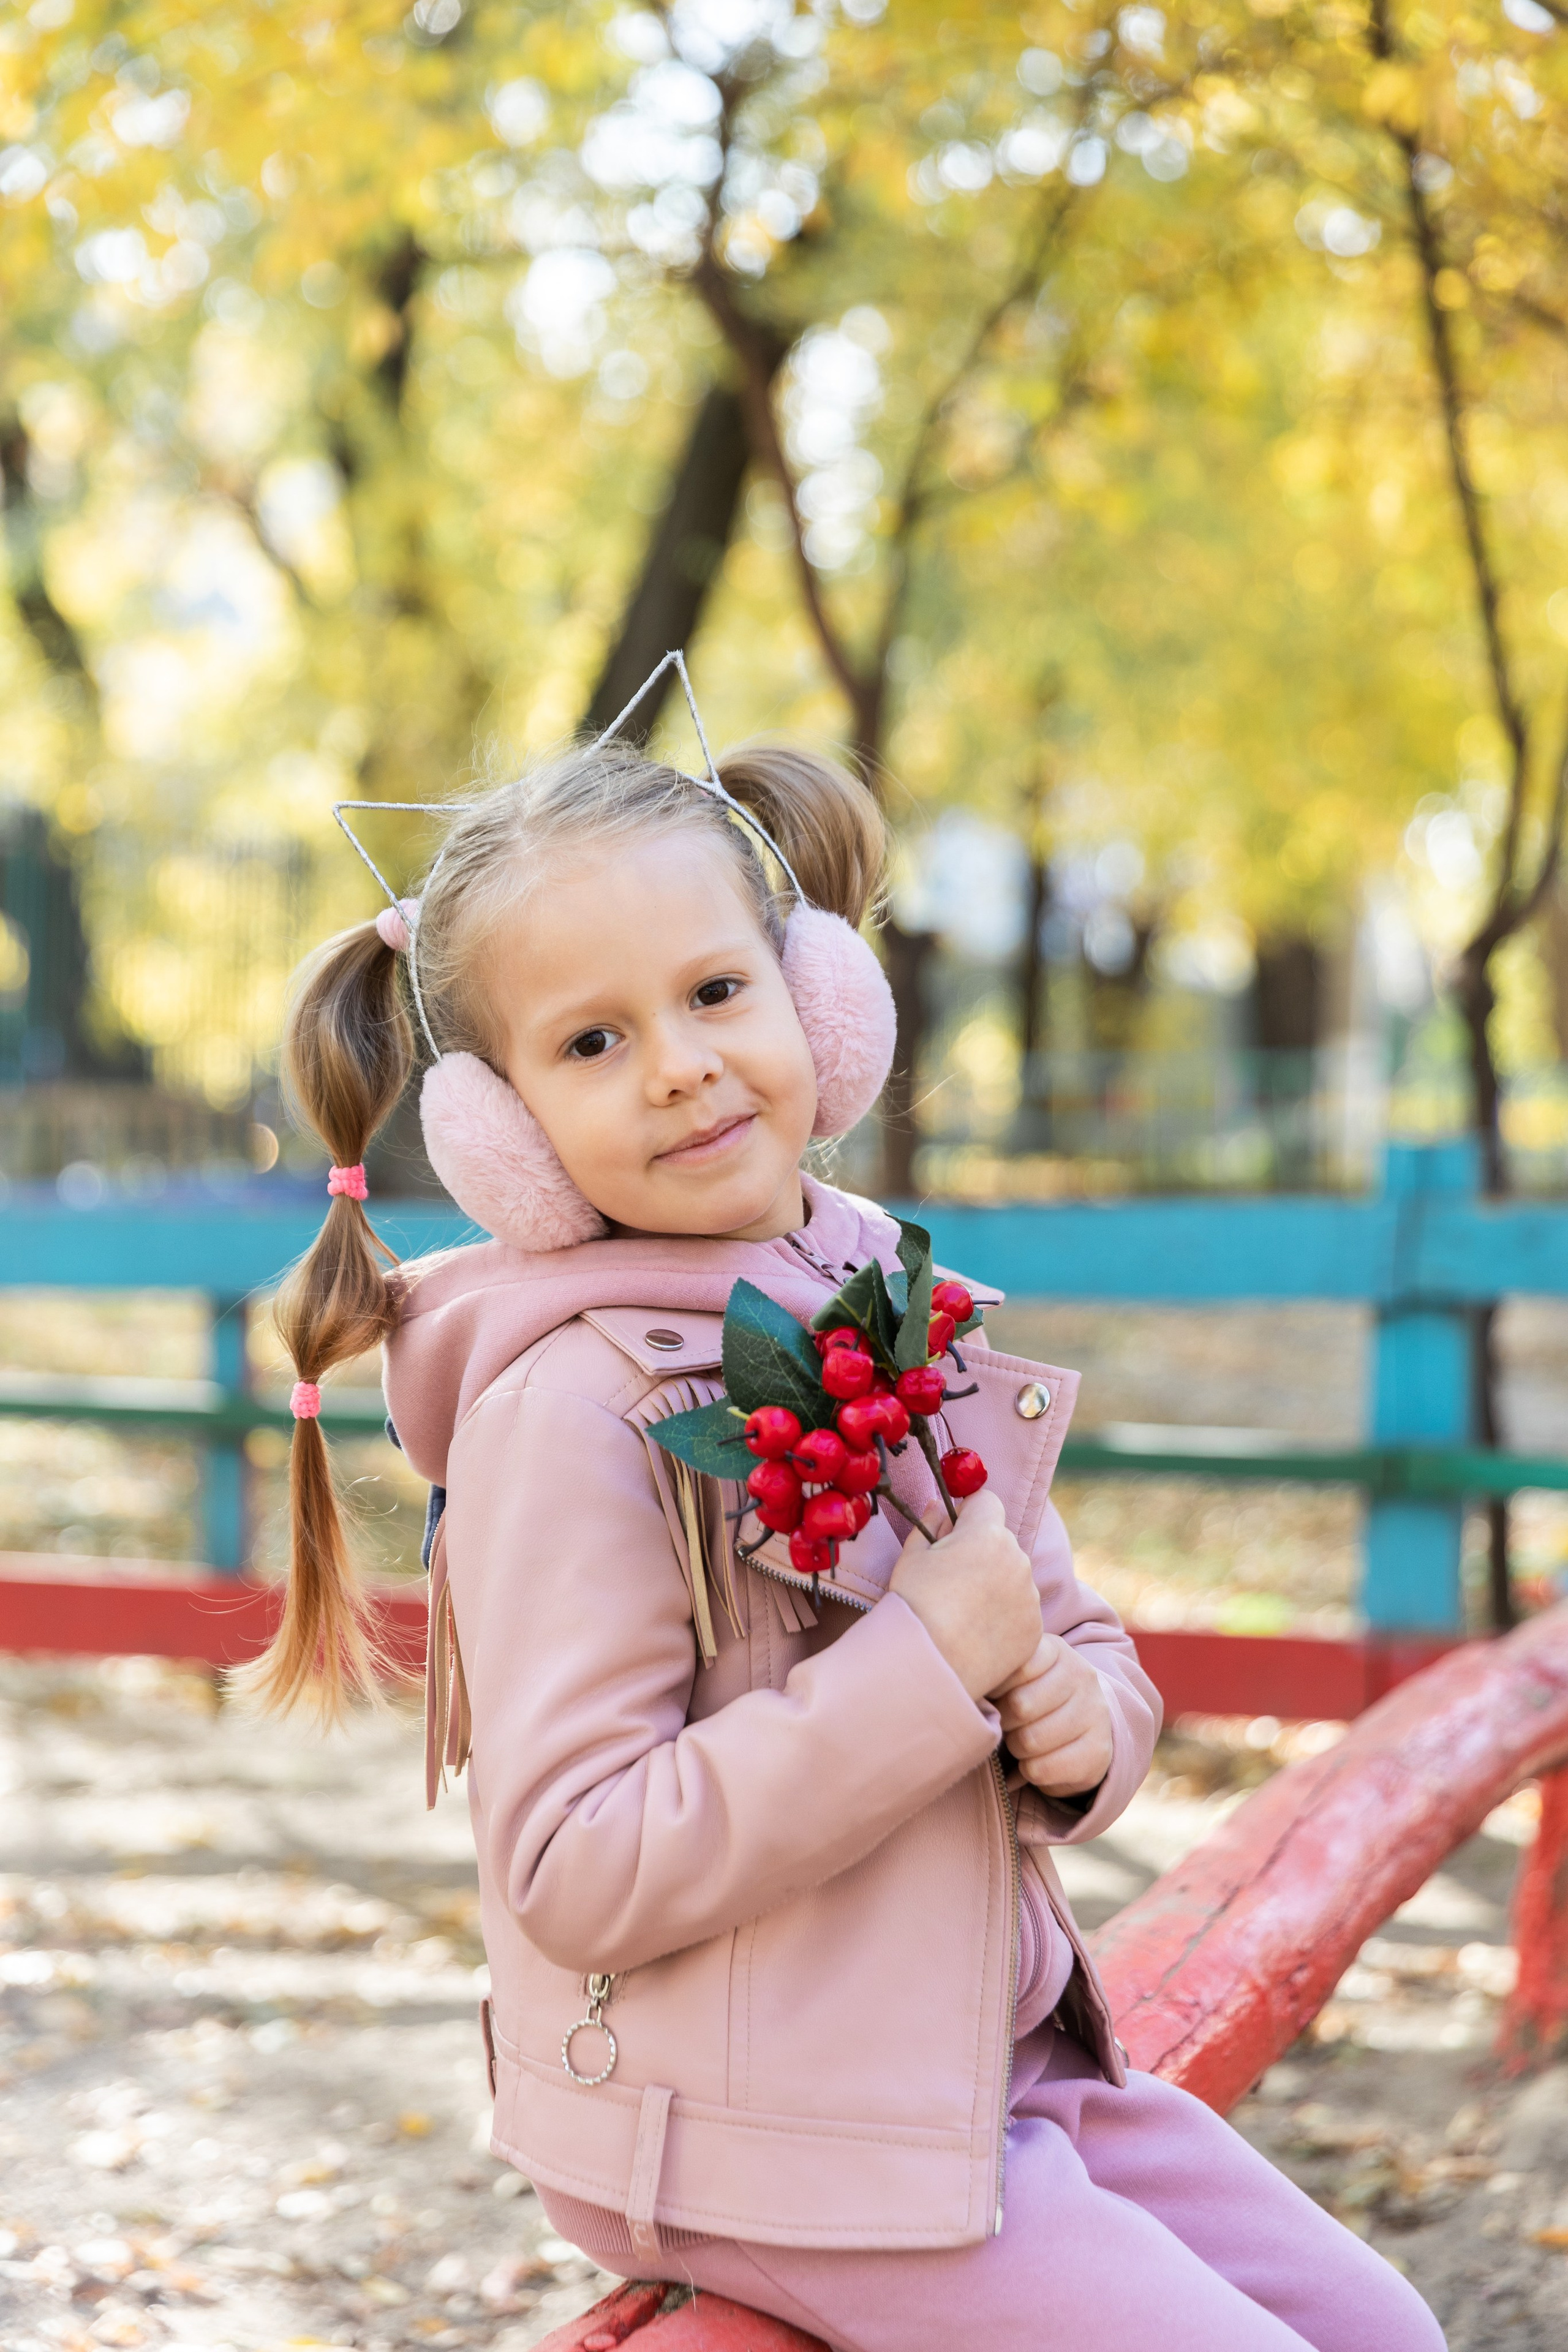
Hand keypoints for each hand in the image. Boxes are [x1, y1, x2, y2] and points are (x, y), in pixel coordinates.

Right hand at [888, 1491, 1041, 1703]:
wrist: (931, 1666)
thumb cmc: (915, 1605)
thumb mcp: (912, 1557)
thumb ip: (929, 1524)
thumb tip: (939, 1505)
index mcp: (986, 1534)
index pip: (986, 1501)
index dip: (968, 1513)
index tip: (953, 1532)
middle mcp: (1017, 1559)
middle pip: (1001, 1541)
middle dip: (981, 1551)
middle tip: (952, 1581)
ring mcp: (1030, 1595)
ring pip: (1013, 1576)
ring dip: (995, 1585)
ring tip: (964, 1614)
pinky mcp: (1036, 1628)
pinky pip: (1021, 1610)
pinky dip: (1005, 1617)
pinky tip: (978, 1634)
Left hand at [995, 1634, 1113, 1800]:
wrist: (1082, 1727)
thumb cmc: (1033, 1696)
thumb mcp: (1017, 1673)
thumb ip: (996, 1669)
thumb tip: (963, 1680)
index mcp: (1056, 1651)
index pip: (1015, 1665)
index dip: (996, 1687)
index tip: (994, 1694)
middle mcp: (1082, 1676)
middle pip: (1020, 1705)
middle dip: (1004, 1721)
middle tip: (1006, 1722)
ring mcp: (1095, 1713)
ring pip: (1030, 1741)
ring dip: (1016, 1748)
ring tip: (1021, 1740)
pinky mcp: (1098, 1751)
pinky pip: (1042, 1769)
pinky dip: (1030, 1770)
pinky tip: (1036, 1759)